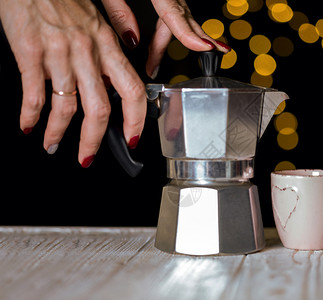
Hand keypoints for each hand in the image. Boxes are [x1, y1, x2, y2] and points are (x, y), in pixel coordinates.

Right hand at [0, 0, 146, 166]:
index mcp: (107, 43)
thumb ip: (122, 23)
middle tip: (88, 157)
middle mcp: (86, 52)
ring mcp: (58, 54)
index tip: (132, 138)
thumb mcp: (101, 2)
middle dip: (93, 141)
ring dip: (59, 133)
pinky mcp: (29, 52)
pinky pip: (34, 93)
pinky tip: (29, 124)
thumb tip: (135, 43)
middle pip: (99, 109)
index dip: (135, 120)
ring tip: (53, 145)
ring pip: (66, 106)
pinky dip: (31, 115)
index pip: (132, 90)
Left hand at [100, 0, 230, 77]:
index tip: (203, 47)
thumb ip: (118, 10)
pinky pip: (176, 9)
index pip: (175, 13)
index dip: (190, 34)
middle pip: (180, 20)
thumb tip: (130, 40)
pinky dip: (174, 25)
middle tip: (153, 67)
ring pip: (180, 16)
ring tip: (155, 58)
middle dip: (168, 47)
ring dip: (174, 38)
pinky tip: (167, 35)